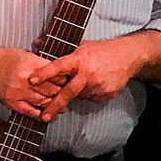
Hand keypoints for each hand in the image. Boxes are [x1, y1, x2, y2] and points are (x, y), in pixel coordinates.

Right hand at [0, 47, 65, 118]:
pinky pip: (32, 112)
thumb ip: (41, 63)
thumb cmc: (5, 59)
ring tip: (63, 105)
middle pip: (52, 88)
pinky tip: (49, 113)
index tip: (69, 79)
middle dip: (63, 91)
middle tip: (69, 93)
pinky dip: (43, 114)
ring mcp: (18, 92)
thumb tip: (59, 71)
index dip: (64, 77)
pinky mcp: (13, 103)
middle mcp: (24, 78)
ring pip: (44, 101)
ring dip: (56, 104)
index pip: (54, 73)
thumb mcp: (25, 54)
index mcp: (29, 63)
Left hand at [27, 38, 143, 119]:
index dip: (45, 74)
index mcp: (79, 59)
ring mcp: (98, 85)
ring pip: (80, 95)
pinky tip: (97, 82)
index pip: (58, 67)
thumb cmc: (102, 50)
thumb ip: (60, 49)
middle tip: (45, 116)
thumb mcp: (81, 45)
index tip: (32, 80)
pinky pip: (92, 98)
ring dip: (78, 91)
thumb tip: (37, 44)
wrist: (129, 56)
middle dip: (55, 105)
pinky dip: (90, 93)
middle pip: (68, 92)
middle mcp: (87, 73)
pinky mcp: (106, 94)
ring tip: (87, 79)